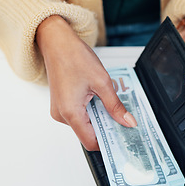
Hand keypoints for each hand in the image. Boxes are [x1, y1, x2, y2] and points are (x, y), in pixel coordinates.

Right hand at [36, 16, 136, 150]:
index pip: (90, 142)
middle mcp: (61, 115)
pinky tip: (100, 100)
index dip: (107, 143)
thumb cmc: (74, 57)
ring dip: (99, 118)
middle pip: (88, 134)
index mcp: (70, 112)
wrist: (57, 42)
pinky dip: (92, 112)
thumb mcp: (102, 82)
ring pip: (84, 124)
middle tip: (123, 120)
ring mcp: (60, 110)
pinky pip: (79, 116)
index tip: (122, 138)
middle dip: (106, 128)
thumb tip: (127, 122)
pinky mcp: (61, 105)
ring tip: (110, 104)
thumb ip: (115, 106)